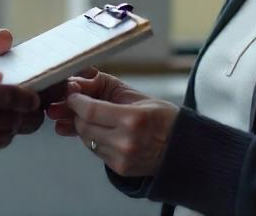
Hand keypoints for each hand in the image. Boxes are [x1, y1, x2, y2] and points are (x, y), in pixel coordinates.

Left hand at [47, 70, 177, 177]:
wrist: (182, 148)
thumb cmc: (161, 116)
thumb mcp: (136, 95)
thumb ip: (104, 86)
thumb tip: (75, 86)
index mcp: (133, 119)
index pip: (90, 111)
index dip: (75, 101)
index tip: (73, 93)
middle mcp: (125, 142)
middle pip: (84, 126)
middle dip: (77, 113)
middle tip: (81, 104)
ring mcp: (122, 159)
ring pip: (86, 139)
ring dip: (85, 127)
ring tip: (97, 118)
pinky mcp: (120, 169)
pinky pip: (95, 150)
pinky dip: (94, 139)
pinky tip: (106, 131)